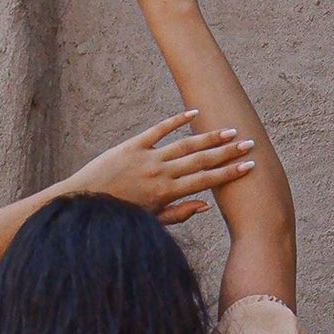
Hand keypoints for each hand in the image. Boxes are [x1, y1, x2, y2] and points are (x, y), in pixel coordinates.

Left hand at [63, 110, 255, 226]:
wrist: (84, 202)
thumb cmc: (120, 216)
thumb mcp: (151, 220)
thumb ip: (180, 213)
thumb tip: (206, 205)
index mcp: (167, 192)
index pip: (205, 181)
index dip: (229, 173)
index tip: (249, 166)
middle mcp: (160, 172)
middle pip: (201, 160)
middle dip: (227, 152)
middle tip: (249, 143)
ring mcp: (147, 156)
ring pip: (184, 144)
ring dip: (209, 136)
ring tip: (229, 130)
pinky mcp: (132, 145)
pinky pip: (158, 130)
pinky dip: (176, 120)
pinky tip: (194, 113)